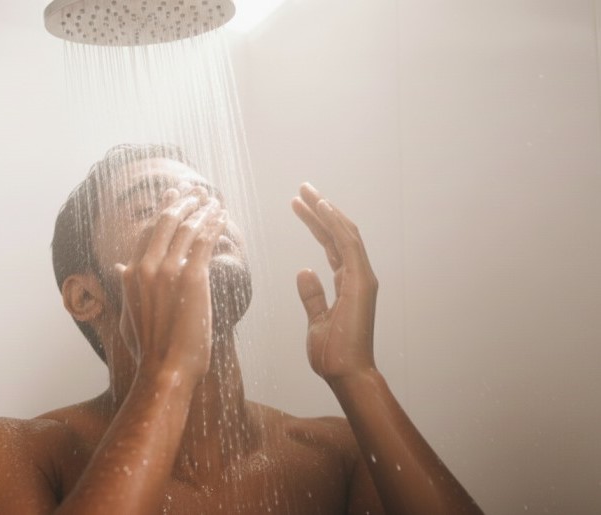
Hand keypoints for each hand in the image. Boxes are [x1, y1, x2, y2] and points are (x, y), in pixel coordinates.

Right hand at [116, 187, 226, 383]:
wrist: (164, 369)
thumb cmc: (149, 349)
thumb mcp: (128, 315)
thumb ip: (125, 288)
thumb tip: (118, 267)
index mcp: (131, 274)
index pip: (148, 232)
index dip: (163, 210)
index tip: (173, 196)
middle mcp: (146, 267)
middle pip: (166, 222)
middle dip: (182, 201)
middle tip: (196, 190)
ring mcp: (168, 271)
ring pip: (187, 228)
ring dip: (202, 210)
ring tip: (213, 201)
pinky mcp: (192, 278)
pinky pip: (204, 242)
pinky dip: (213, 225)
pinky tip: (221, 217)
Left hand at [292, 183, 378, 382]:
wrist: (346, 374)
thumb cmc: (333, 353)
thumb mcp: (316, 320)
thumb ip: (313, 296)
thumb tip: (304, 271)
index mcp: (347, 284)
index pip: (331, 245)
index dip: (316, 223)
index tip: (298, 205)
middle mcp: (357, 277)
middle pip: (338, 234)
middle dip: (320, 210)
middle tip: (302, 189)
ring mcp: (362, 278)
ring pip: (344, 234)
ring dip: (325, 211)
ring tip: (306, 191)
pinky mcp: (361, 283)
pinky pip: (349, 245)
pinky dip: (336, 224)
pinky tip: (322, 208)